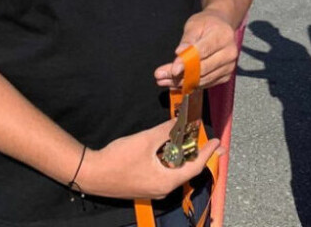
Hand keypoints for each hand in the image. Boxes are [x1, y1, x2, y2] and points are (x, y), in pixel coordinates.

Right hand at [79, 119, 219, 199]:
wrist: (92, 173)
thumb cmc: (120, 158)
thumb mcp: (146, 140)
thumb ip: (166, 130)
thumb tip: (182, 120)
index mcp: (167, 182)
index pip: (195, 166)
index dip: (207, 153)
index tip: (218, 142)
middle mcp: (163, 189)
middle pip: (186, 170)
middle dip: (198, 155)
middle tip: (211, 145)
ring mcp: (152, 189)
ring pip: (175, 172)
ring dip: (183, 157)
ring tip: (192, 144)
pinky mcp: (144, 185)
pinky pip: (164, 173)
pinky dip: (171, 161)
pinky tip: (170, 150)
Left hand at [154, 9, 237, 88]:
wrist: (222, 27)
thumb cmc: (207, 24)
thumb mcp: (194, 24)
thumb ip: (188, 39)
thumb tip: (180, 53)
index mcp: (223, 36)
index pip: (203, 52)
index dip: (187, 62)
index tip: (173, 69)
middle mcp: (229, 53)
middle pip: (203, 69)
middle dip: (180, 75)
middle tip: (160, 76)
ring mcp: (229, 66)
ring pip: (203, 79)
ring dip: (181, 83)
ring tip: (163, 81)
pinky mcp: (225, 76)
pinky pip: (206, 84)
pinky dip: (190, 85)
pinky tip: (175, 84)